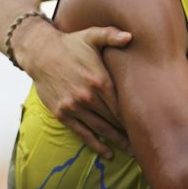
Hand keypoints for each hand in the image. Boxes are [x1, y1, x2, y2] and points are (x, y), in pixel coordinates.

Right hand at [15, 18, 133, 158]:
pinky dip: (96, 144)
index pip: (123, 105)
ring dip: (117, 141)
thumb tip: (130, 36)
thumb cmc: (70, 44)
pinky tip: (108, 153)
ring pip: (101, 129)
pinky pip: (83, 133)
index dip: (135, 117)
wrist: (40, 53)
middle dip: (129, 131)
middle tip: (145, 142)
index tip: (147, 125)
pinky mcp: (62, 114)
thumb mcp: (91, 35)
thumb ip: (111, 35)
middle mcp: (88, 96)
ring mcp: (74, 107)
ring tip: (132, 151)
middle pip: (114, 119)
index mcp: (100, 80)